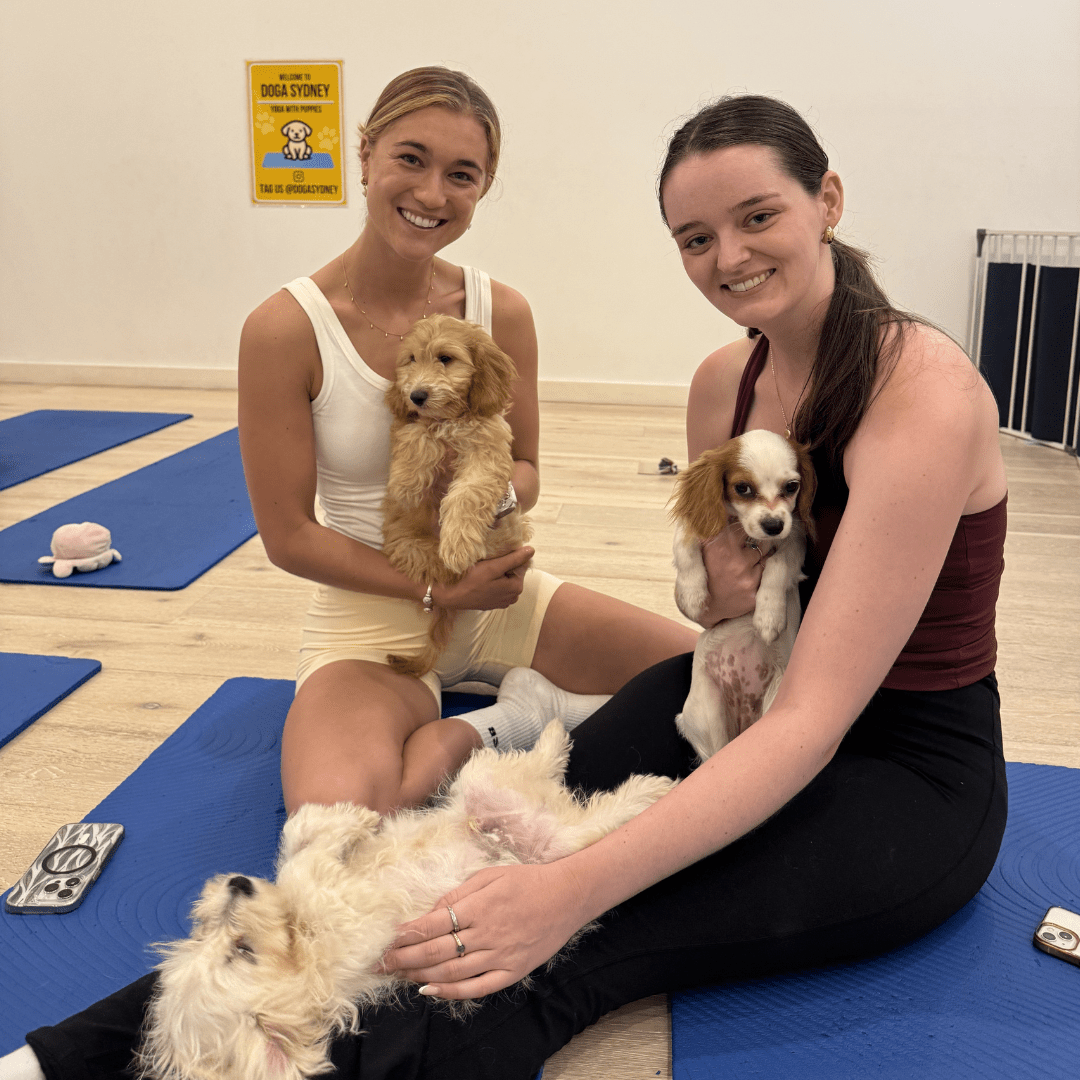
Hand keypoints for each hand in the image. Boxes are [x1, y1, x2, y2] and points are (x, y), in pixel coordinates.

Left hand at [381, 861, 586, 999]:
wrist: (567, 895)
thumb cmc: (527, 880)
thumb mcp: (490, 875)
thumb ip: (458, 893)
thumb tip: (430, 911)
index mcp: (480, 906)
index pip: (433, 924)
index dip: (407, 933)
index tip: (387, 939)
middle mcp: (487, 933)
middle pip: (436, 951)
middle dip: (404, 958)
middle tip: (381, 963)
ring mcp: (500, 955)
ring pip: (452, 972)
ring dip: (420, 974)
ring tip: (399, 975)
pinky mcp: (512, 972)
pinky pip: (477, 988)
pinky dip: (451, 992)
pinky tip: (430, 990)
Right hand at [433, 546, 532, 610]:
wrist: (454, 597)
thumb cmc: (472, 580)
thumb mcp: (494, 566)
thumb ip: (514, 559)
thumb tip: (531, 550)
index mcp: (517, 588)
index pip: (521, 565)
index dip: (509, 558)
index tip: (495, 558)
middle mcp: (513, 597)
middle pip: (513, 573)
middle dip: (504, 567)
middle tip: (489, 564)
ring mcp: (504, 602)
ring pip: (506, 581)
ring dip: (498, 574)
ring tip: (485, 572)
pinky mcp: (494, 604)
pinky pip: (499, 588)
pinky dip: (493, 583)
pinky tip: (483, 581)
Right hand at [697, 523, 765, 627]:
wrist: (704, 607)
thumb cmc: (704, 572)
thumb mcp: (702, 548)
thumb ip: (715, 529)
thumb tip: (730, 510)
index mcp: (718, 545)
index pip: (742, 525)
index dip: (743, 527)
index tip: (743, 529)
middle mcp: (734, 560)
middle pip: (759, 540)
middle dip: (754, 542)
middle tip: (744, 550)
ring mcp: (746, 577)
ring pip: (764, 557)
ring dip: (758, 558)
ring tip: (742, 566)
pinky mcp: (753, 592)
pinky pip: (765, 574)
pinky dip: (759, 574)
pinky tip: (746, 578)